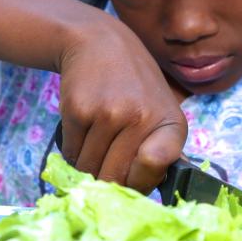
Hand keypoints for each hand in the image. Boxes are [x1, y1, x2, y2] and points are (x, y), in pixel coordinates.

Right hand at [57, 16, 187, 192]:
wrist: (100, 44)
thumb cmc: (135, 87)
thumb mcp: (160, 114)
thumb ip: (159, 154)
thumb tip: (141, 196)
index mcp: (171, 125)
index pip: (155, 172)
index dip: (140, 182)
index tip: (133, 177)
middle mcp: (143, 118)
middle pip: (115, 179)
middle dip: (108, 179)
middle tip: (107, 163)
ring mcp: (109, 113)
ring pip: (88, 169)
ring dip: (87, 165)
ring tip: (96, 141)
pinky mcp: (79, 110)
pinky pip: (70, 153)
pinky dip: (72, 150)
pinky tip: (83, 129)